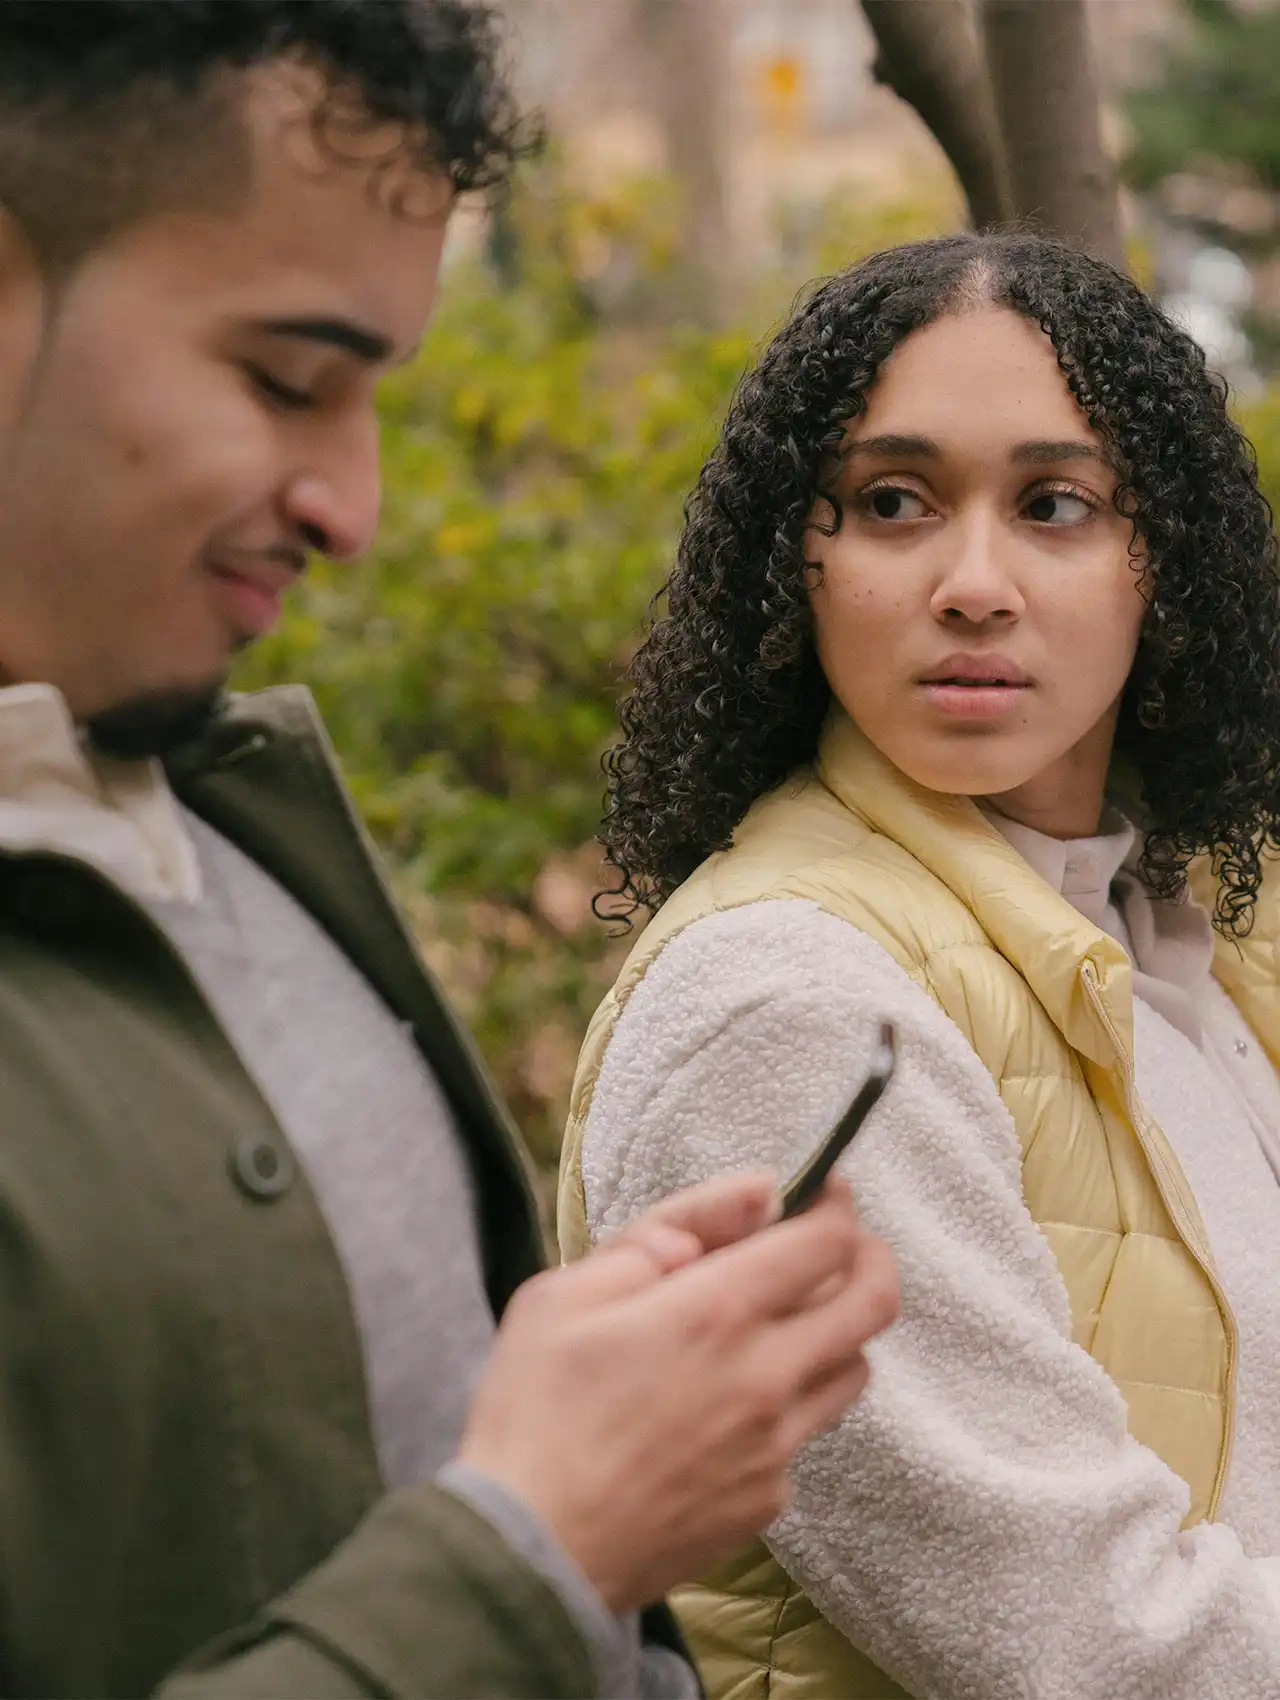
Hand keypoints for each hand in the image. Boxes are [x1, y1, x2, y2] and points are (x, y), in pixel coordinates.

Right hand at [457, 1173, 898, 1610]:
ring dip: (836, 1330)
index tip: (821, 1192)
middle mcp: (765, 1376)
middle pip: (874, 1301)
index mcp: (715, 1312)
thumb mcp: (567, 1291)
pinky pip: (805, 1433)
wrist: (528, 1555)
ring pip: (854, 1368)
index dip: (834, 1205)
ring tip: (783, 1321)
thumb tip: (756, 1193)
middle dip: (868, 1256)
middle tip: (837, 1244)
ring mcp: (775, 1447)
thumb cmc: (534, 1412)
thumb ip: (669, 1229)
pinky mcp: (767, 1500)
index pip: (828, 1241)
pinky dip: (787, 1403)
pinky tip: (726, 1405)